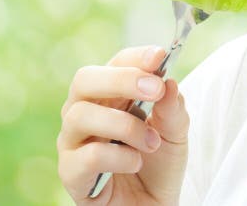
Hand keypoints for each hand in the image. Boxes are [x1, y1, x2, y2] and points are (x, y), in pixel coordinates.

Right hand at [57, 46, 189, 204]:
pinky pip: (85, 156)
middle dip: (122, 79)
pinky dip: (117, 156)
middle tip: (154, 89)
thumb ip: (172, 109)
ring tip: (151, 142)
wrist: (154, 205)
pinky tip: (136, 162)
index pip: (115, 63)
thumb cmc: (159, 163)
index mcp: (111, 95)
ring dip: (125, 125)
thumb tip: (169, 82)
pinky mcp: (71, 173)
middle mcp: (86, 112)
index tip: (160, 56)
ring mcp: (74, 142)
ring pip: (80, 115)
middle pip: (85, 80)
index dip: (135, 57)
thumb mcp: (175, 132)